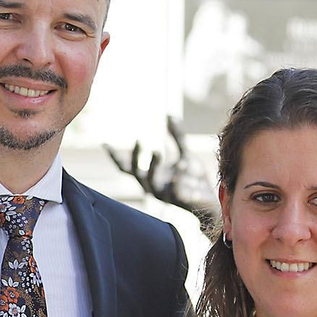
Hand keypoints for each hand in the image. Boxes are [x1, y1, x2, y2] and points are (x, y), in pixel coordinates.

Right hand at [104, 118, 219, 234]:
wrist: (210, 199)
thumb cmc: (194, 178)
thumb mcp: (184, 154)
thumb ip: (177, 137)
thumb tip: (169, 115)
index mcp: (150, 176)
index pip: (127, 167)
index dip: (116, 157)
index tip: (105, 144)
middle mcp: (153, 186)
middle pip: (135, 174)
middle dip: (134, 159)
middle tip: (139, 142)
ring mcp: (166, 195)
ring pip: (152, 182)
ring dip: (153, 166)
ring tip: (158, 152)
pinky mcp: (181, 201)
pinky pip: (176, 191)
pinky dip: (177, 180)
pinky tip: (180, 169)